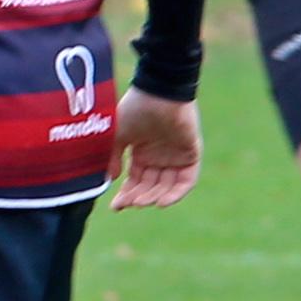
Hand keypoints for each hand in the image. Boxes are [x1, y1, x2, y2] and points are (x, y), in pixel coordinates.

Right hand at [110, 88, 200, 209]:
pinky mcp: (191, 155)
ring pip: (167, 186)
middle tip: (129, 204)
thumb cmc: (135, 109)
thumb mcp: (117, 135)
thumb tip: (109, 179)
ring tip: (142, 202)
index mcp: (141, 153)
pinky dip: (175, 193)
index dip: (126, 195)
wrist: (158, 93)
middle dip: (139, 197)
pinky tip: (161, 201)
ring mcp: (175, 157)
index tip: (116, 207)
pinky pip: (186, 180)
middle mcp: (159, 158)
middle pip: (150, 186)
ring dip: (155, 196)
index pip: (135, 181)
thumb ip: (113, 157)